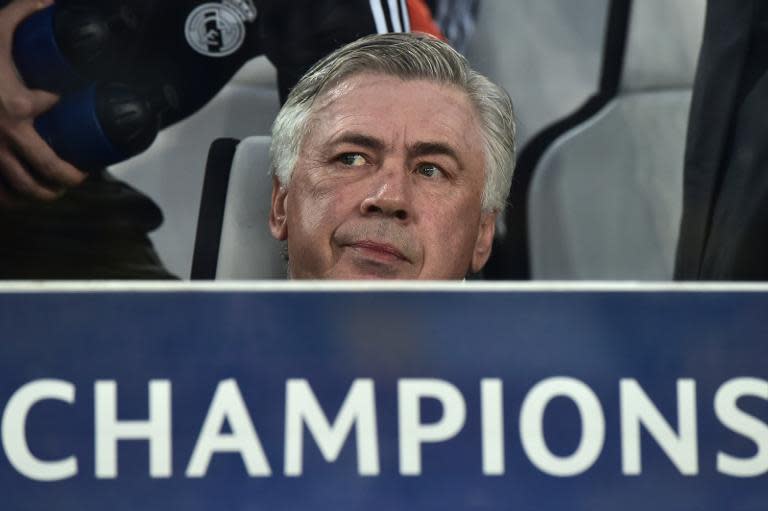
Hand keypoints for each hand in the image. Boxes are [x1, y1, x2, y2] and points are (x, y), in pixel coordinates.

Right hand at [0, 0, 85, 207]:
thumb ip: (19, 14)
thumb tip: (50, 2)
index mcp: (17, 106)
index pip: (53, 107)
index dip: (63, 105)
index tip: (72, 107)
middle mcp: (5, 136)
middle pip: (48, 167)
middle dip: (70, 177)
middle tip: (80, 176)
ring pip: (23, 186)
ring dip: (44, 193)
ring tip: (55, 190)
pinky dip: (9, 200)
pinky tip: (19, 199)